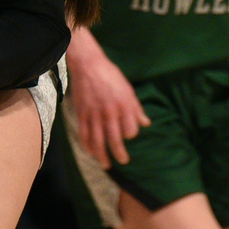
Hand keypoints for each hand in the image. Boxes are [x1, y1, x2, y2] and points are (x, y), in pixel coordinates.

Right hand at [67, 50, 148, 167]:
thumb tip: (146, 123)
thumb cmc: (110, 75)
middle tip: (123, 161)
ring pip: (97, 140)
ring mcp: (94, 113)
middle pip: (115, 139)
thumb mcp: (128, 89)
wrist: (87, 64)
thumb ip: (136, 108)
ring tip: (106, 164)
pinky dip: (87, 145)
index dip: (131, 134)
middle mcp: (109, 112)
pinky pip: (84, 133)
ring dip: (102, 155)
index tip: (129, 135)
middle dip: (119, 153)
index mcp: (123, 105)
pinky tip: (90, 152)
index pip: (130, 129)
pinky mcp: (82, 112)